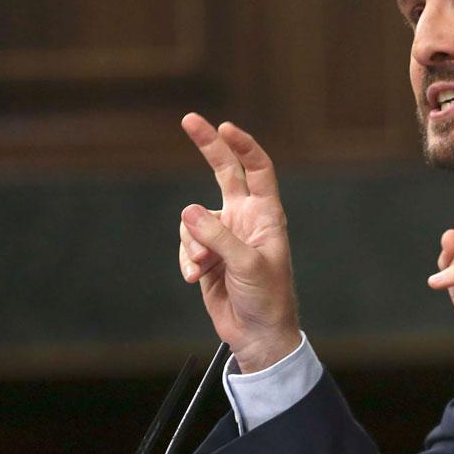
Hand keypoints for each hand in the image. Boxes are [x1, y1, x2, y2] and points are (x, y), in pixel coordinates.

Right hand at [178, 113, 300, 372]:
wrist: (257, 335)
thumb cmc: (267, 298)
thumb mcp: (246, 264)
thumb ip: (217, 236)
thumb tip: (187, 211)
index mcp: (266, 215)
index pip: (258, 170)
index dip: (243, 147)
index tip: (225, 128)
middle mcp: (245, 219)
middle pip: (225, 173)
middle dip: (208, 147)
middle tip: (189, 118)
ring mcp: (224, 235)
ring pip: (194, 220)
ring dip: (193, 243)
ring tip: (205, 268)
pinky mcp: (207, 255)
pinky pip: (186, 245)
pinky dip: (188, 260)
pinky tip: (196, 278)